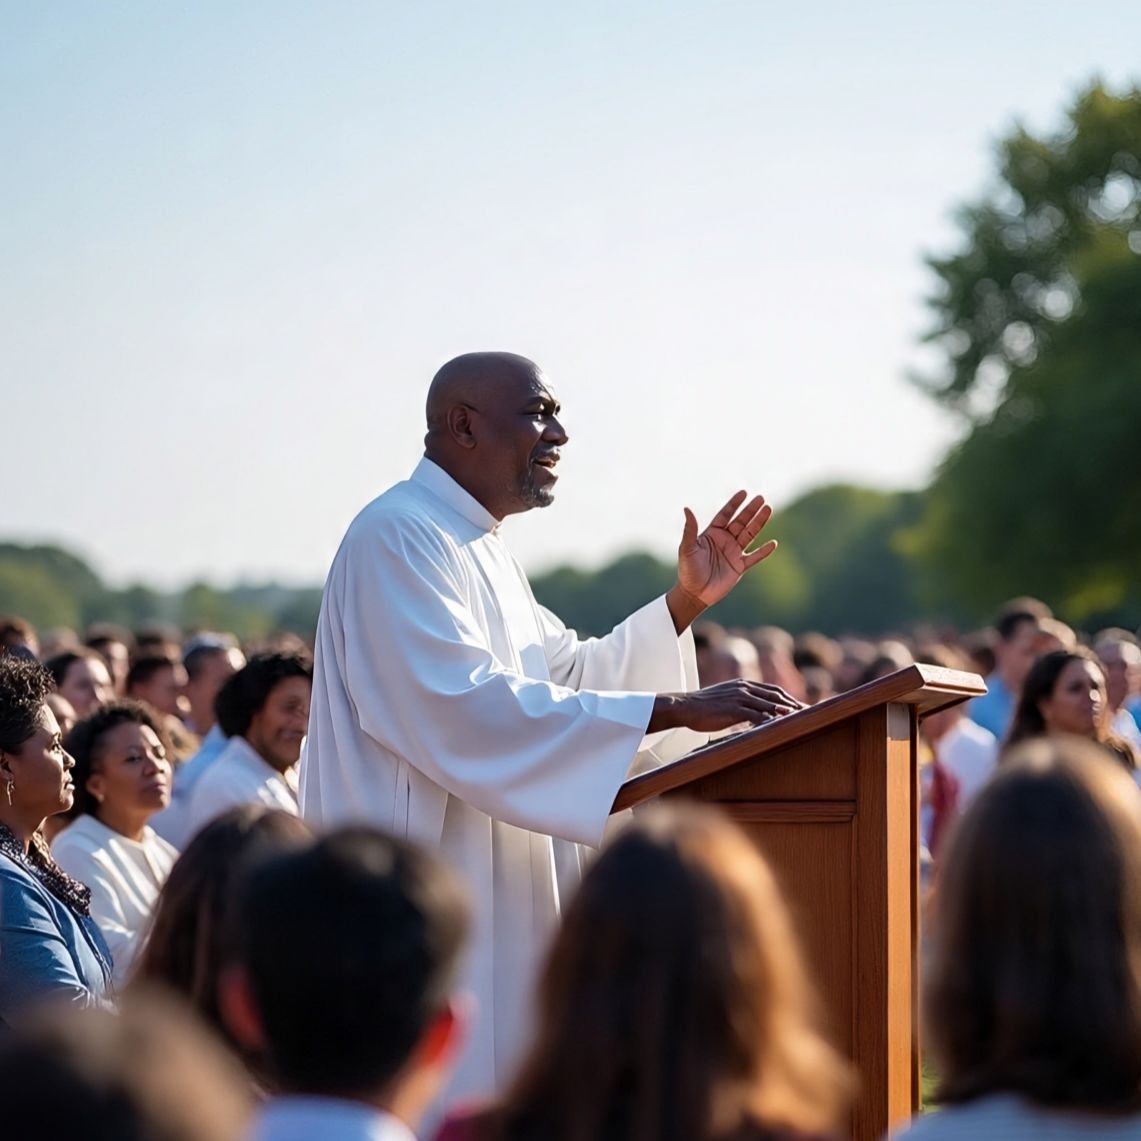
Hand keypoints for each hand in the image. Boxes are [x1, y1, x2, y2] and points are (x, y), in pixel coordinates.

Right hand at [647, 680, 803, 734]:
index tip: (801, 708)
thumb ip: (740, 702)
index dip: (789, 698)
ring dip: (786, 713)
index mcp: (743, 684)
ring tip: (801, 721)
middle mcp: (744, 688)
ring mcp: (739, 697)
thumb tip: (752, 712)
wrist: (685, 706)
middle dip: (794, 705)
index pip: (773, 690)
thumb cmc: (703, 706)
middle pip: (776, 695)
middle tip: (809, 714)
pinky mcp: (734, 709)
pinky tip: (779, 727)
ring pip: (770, 704)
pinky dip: (770, 720)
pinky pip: (757, 715)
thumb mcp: (725, 698)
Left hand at [668, 491, 777, 630]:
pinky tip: (773, 544)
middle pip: (740, 522)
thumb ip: (690, 529)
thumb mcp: (687, 548)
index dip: (734, 504)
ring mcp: (733, 553)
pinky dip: (763, 551)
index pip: (725, 515)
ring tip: (768, 509)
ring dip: (759, 523)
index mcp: (712, 534)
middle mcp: (724, 541)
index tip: (744, 492)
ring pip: (749, 534)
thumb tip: (687, 508)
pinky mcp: (739, 567)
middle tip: (761, 498)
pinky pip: (754, 557)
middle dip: (751, 510)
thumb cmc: (687, 570)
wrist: (694, 593)